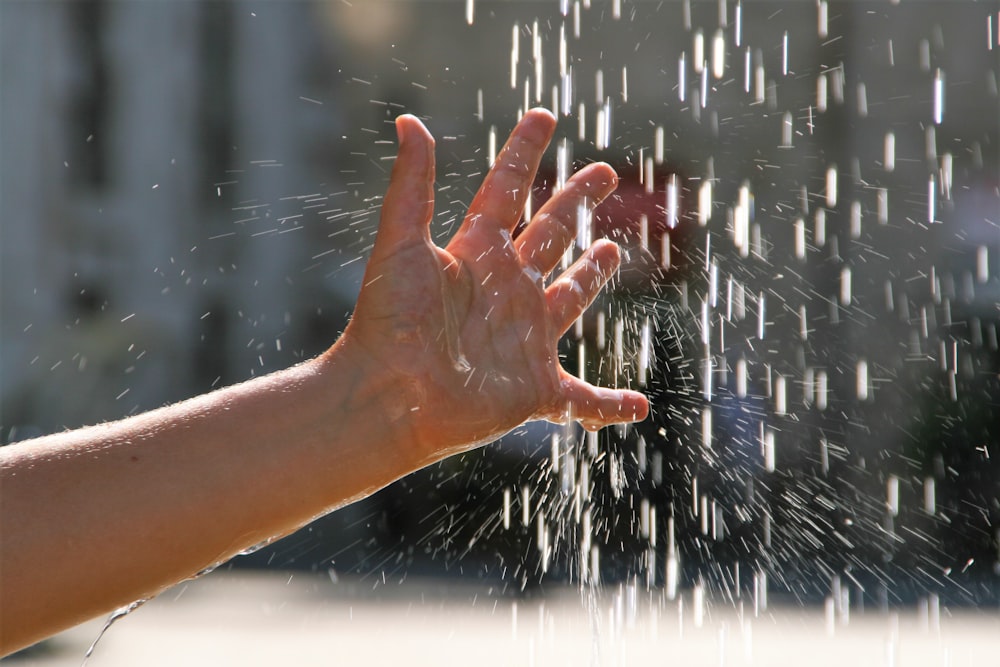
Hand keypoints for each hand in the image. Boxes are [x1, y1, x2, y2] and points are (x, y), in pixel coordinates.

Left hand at [336, 108, 648, 463]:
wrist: (386, 396)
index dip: (524, 152)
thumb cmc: (388, 322)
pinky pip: (582, 399)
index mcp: (476, 254)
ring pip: (568, 300)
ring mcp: (523, 338)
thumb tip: (409, 120)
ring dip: (590, 277)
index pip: (508, 190)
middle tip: (602, 174)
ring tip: (609, 252)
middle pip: (550, 234)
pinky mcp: (534, 388)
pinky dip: (609, 404)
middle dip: (574, 201)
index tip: (544, 117)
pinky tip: (638, 406)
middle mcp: (504, 290)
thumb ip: (412, 185)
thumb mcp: (401, 245)